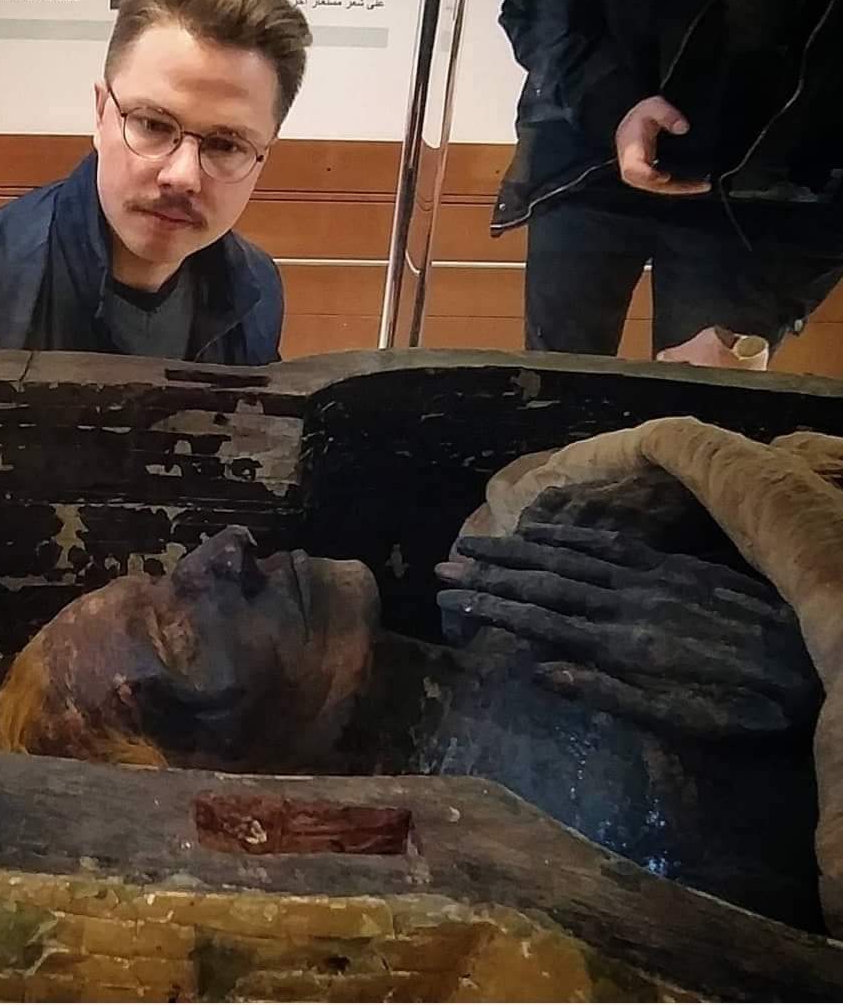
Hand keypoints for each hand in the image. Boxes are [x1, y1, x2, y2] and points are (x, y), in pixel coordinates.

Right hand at [436, 523, 819, 738]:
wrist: (801, 666)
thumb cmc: (736, 707)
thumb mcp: (675, 719)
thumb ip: (605, 694)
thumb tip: (538, 673)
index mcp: (620, 645)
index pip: (539, 620)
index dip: (489, 606)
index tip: (448, 596)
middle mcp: (623, 603)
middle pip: (544, 581)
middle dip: (490, 572)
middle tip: (445, 563)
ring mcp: (645, 578)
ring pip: (568, 557)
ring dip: (518, 549)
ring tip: (476, 543)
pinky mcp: (666, 565)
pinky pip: (607, 542)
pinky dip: (568, 532)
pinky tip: (542, 527)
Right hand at [615, 96, 710, 194]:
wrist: (633, 125)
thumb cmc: (640, 117)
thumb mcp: (653, 107)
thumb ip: (666, 114)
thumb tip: (683, 127)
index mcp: (630, 152)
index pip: (633, 169)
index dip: (647, 175)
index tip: (664, 176)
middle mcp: (633, 168)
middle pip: (650, 185)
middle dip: (673, 187)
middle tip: (698, 184)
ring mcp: (642, 176)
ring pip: (660, 188)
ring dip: (681, 189)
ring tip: (703, 186)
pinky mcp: (652, 178)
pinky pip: (665, 185)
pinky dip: (681, 186)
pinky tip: (697, 184)